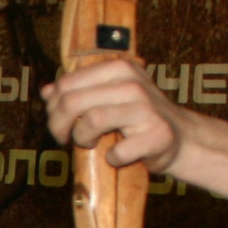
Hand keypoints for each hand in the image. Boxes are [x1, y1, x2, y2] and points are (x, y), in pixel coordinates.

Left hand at [44, 56, 190, 174]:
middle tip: (65, 139)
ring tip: (91, 143)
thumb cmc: (137, 118)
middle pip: (73, 102)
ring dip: (83, 140)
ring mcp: (146, 108)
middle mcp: (132, 83)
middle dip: (59, 126)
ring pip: (91, 121)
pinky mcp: (156, 135)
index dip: (53, 108)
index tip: (59, 123)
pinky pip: (117, 151)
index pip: (66, 83)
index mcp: (118, 68)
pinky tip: (117, 156)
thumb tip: (46, 92)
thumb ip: (79, 91)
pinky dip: (111, 159)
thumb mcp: (109, 96)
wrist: (181, 138)